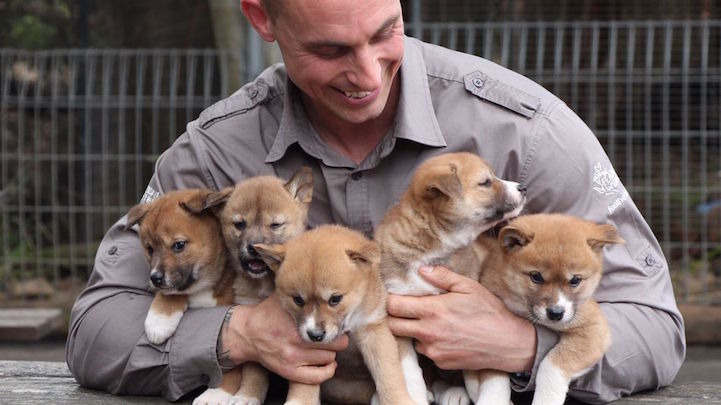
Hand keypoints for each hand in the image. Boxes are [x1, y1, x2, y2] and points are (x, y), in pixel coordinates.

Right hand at [221, 293, 348, 383]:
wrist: (247, 334)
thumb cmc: (268, 314)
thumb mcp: (284, 298)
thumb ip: (303, 294)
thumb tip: (322, 290)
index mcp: (296, 324)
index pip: (330, 327)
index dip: (336, 323)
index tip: (334, 320)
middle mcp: (296, 344)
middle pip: (336, 344)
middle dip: (336, 337)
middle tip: (331, 333)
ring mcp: (293, 360)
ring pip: (329, 358)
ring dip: (330, 352)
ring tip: (325, 345)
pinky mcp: (289, 373)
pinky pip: (318, 377)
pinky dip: (327, 370)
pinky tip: (327, 362)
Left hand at [387, 265, 535, 372]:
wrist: (508, 343)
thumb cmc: (490, 312)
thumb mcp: (468, 287)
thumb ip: (442, 277)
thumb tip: (421, 270)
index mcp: (432, 311)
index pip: (394, 307)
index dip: (393, 300)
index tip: (399, 296)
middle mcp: (428, 333)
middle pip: (393, 326)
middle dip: (397, 317)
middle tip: (409, 309)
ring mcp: (434, 351)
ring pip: (410, 340)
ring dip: (415, 331)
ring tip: (432, 323)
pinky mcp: (441, 363)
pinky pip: (426, 352)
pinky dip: (430, 344)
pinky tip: (445, 336)